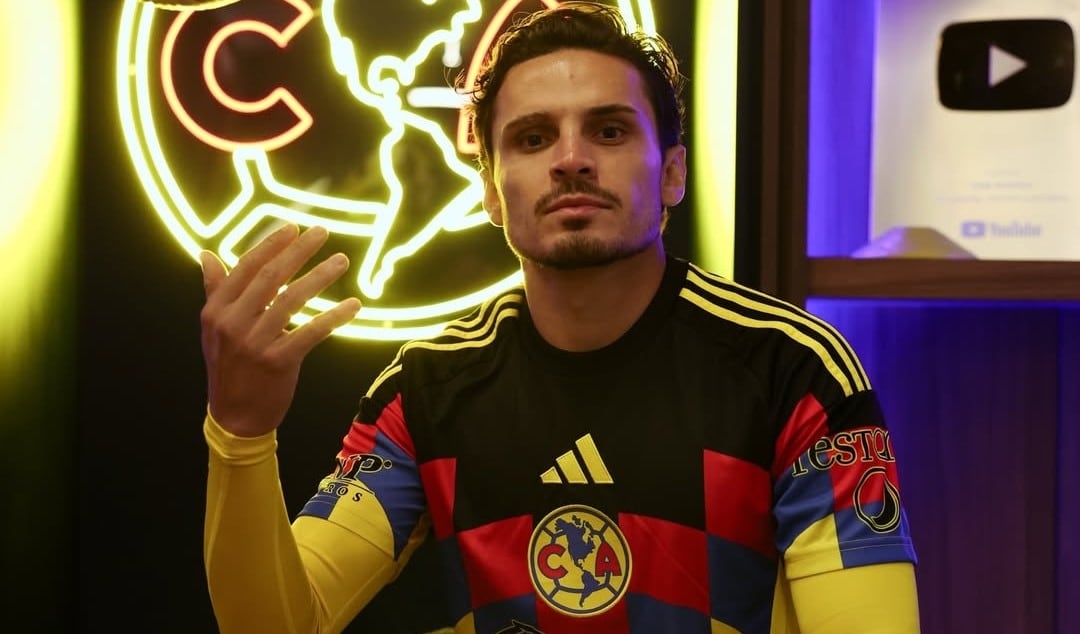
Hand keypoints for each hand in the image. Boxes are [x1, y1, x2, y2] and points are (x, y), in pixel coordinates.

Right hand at [198, 224, 360, 436]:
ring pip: (292, 300)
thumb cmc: (229, 367)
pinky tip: (352, 305)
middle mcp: (233, 323)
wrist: (235, 416)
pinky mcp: (278, 361)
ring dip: (320, 276)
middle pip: (271, 277)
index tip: (294, 228)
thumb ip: (215, 290)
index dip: (271, 246)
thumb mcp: (213, 329)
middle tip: (323, 233)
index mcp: (217, 310)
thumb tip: (207, 255)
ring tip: (341, 260)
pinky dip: (333, 316)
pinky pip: (311, 332)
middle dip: (298, 251)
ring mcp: (255, 342)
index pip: (247, 268)